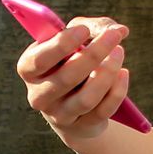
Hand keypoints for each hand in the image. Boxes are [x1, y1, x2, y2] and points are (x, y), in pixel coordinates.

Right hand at [17, 17, 130, 144]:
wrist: (75, 97)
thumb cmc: (72, 58)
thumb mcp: (75, 37)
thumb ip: (93, 27)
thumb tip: (119, 30)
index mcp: (29, 69)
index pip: (40, 60)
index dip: (61, 44)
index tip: (83, 30)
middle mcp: (39, 95)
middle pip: (67, 78)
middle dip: (93, 54)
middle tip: (114, 36)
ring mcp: (59, 114)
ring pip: (86, 98)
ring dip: (107, 73)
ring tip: (119, 52)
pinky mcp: (81, 126)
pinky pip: (103, 110)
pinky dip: (117, 91)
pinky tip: (124, 73)